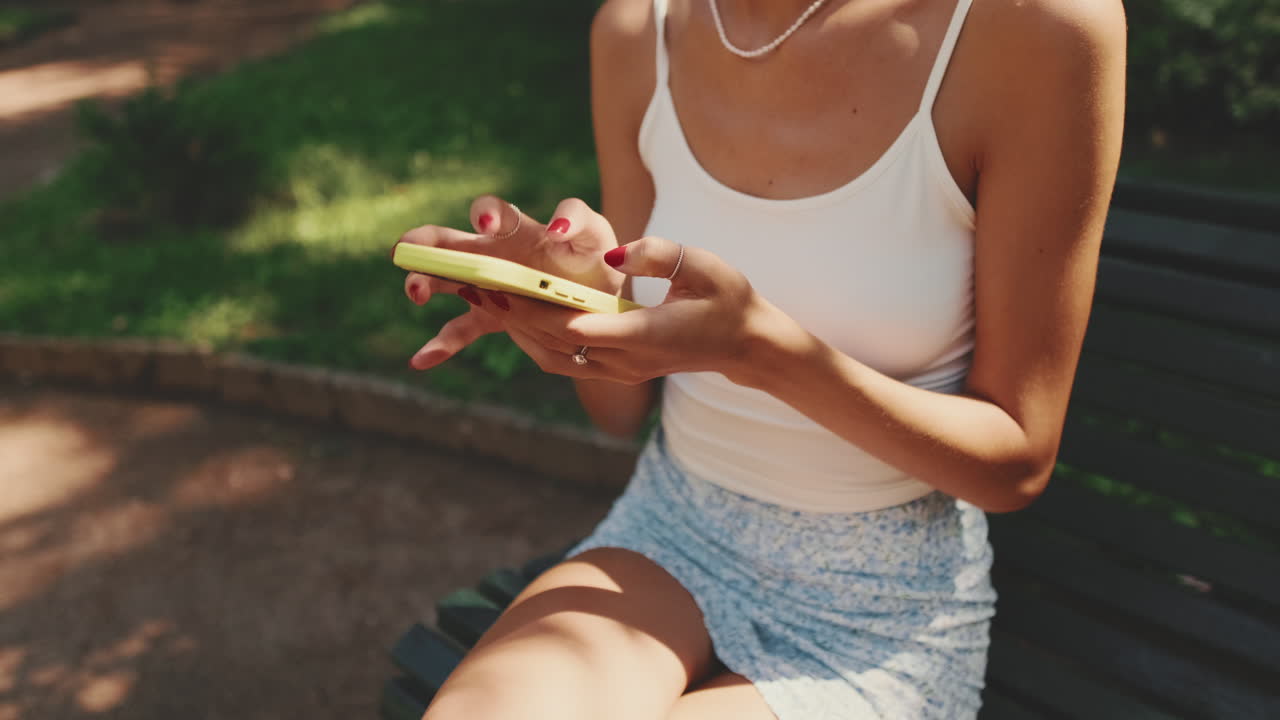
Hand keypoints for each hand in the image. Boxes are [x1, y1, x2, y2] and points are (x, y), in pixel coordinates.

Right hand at [399, 195, 625, 369]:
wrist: (600, 298)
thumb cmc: (594, 256)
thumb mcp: (595, 233)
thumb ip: (579, 219)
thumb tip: (555, 227)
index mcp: (517, 229)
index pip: (491, 212)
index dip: (485, 216)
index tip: (487, 228)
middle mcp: (492, 253)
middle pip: (447, 242)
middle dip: (425, 245)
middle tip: (409, 252)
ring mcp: (486, 286)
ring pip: (444, 281)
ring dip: (422, 283)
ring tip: (416, 294)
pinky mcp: (491, 316)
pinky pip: (460, 330)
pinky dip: (439, 346)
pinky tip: (420, 361)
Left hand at [474, 235, 785, 385]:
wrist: (742, 344)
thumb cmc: (726, 298)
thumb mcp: (703, 266)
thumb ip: (660, 256)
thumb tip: (616, 253)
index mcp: (647, 334)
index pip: (584, 326)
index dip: (540, 310)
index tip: (506, 290)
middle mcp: (626, 360)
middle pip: (555, 340)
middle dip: (512, 313)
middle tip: (475, 282)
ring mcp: (617, 370)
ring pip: (551, 354)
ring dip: (513, 327)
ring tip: (479, 294)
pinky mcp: (611, 369)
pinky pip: (560, 359)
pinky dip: (530, 337)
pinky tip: (508, 313)